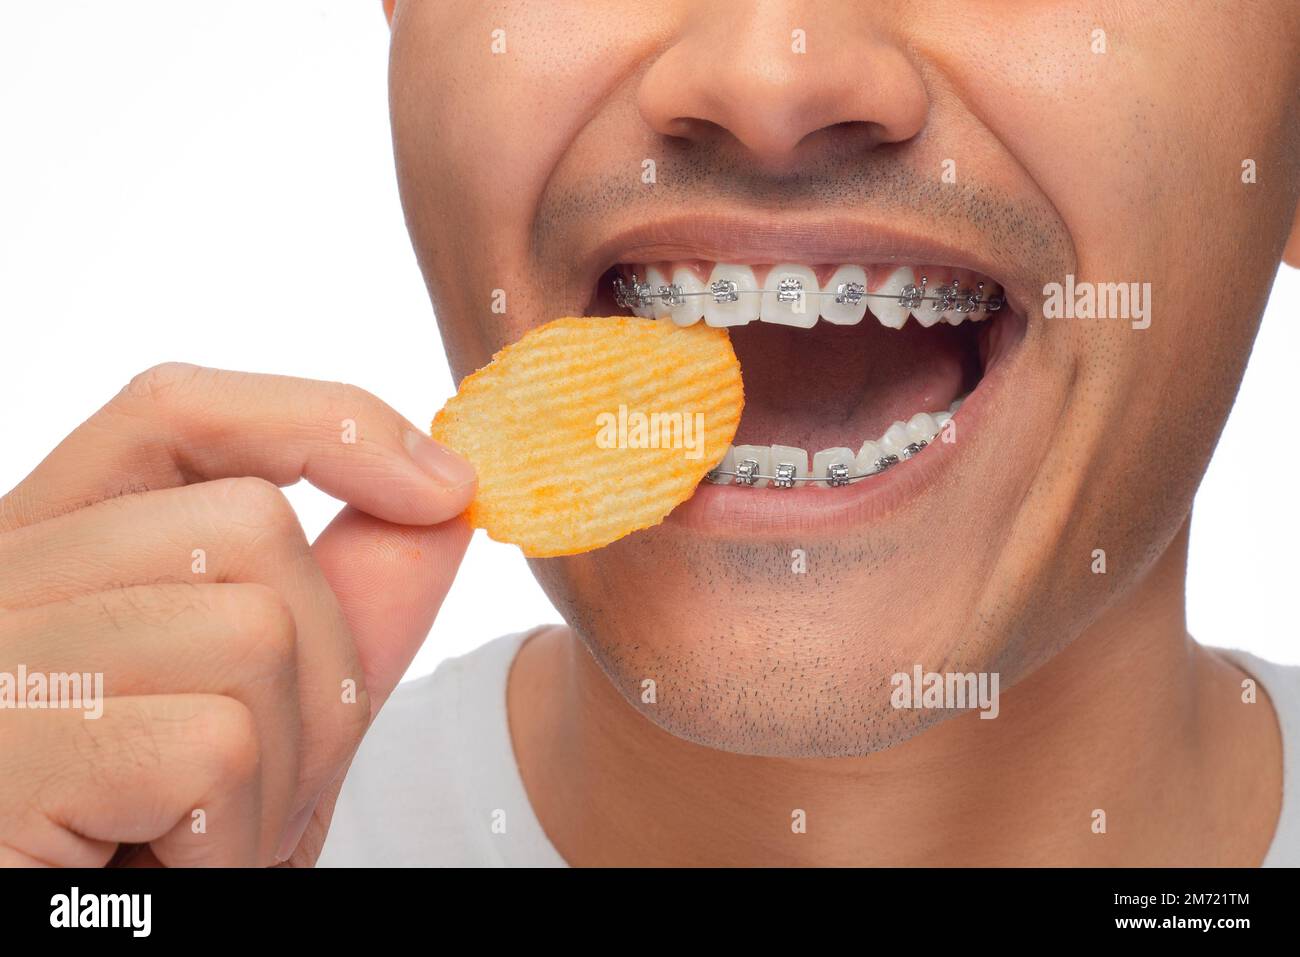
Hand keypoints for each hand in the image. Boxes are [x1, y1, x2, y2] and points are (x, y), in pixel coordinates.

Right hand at [0, 363, 475, 865]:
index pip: (177, 414)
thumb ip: (348, 602)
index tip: (445, 485)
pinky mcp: (1, 754)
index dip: (322, 421)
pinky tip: (166, 872)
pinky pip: (217, 746)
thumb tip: (445, 498)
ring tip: (200, 836)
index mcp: (45, 553)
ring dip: (281, 768)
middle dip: (322, 669)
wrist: (82, 942)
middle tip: (258, 782)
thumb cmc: (160, 852)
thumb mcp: (274, 717)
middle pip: (249, 524)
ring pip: (250, 630)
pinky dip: (237, 834)